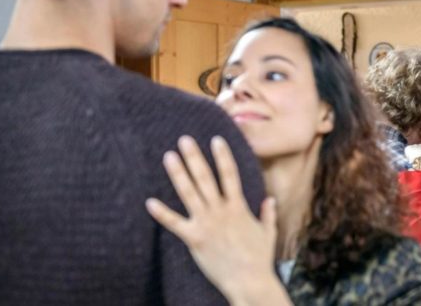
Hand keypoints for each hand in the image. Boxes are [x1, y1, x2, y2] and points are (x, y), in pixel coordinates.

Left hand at [145, 136, 288, 304]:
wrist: (249, 280)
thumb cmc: (259, 259)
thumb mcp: (268, 233)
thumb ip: (268, 214)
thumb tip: (270, 200)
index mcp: (239, 206)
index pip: (230, 174)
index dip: (223, 156)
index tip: (215, 139)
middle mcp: (221, 211)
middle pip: (205, 178)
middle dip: (195, 157)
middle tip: (184, 139)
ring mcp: (207, 223)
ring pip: (189, 193)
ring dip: (178, 173)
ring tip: (169, 156)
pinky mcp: (195, 238)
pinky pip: (175, 223)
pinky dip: (161, 213)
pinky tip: (149, 202)